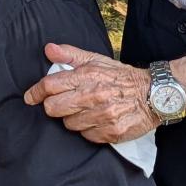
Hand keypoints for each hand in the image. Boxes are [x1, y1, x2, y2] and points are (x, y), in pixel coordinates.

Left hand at [23, 43, 160, 143]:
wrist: (155, 93)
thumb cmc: (121, 77)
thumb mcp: (97, 60)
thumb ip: (71, 55)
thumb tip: (49, 49)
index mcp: (87, 75)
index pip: (49, 85)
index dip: (36, 92)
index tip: (31, 97)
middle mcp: (93, 95)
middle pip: (53, 108)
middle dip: (54, 106)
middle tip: (64, 103)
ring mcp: (103, 115)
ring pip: (68, 124)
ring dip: (73, 118)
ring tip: (86, 110)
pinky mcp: (111, 132)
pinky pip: (86, 136)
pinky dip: (89, 130)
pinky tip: (98, 120)